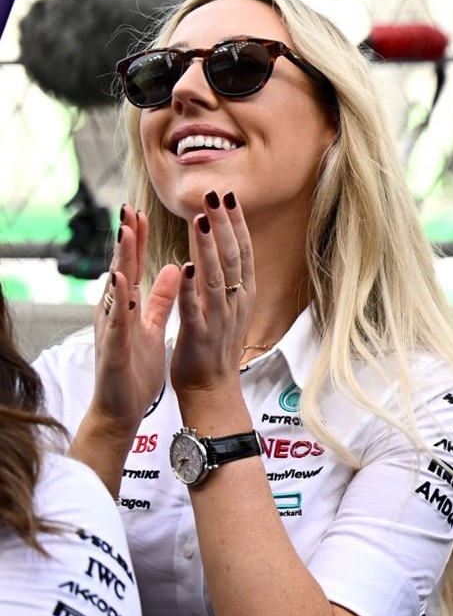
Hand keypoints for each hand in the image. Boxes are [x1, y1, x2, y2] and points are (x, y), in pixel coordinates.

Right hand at [87, 205, 179, 429]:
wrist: (121, 406)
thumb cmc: (135, 365)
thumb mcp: (150, 325)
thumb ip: (161, 297)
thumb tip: (178, 268)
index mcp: (127, 306)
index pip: (133, 266)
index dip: (137, 240)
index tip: (141, 212)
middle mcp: (116, 312)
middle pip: (121, 270)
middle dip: (126, 240)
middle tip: (128, 209)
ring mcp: (112, 328)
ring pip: (115, 290)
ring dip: (120, 261)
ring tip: (125, 233)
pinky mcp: (113, 347)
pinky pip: (116, 321)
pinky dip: (119, 300)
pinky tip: (121, 281)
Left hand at [170, 191, 254, 398]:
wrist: (213, 391)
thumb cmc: (215, 349)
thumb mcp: (228, 309)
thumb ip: (226, 280)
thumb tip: (223, 249)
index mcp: (242, 296)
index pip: (243, 253)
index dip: (236, 224)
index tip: (229, 196)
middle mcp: (236, 304)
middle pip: (233, 258)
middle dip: (225, 225)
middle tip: (216, 195)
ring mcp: (219, 320)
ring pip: (216, 277)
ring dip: (208, 247)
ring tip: (200, 219)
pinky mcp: (200, 336)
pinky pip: (195, 308)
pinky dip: (190, 288)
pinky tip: (184, 266)